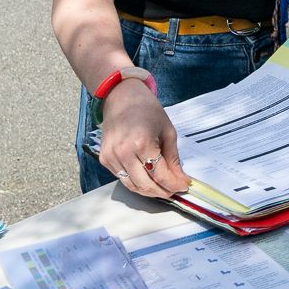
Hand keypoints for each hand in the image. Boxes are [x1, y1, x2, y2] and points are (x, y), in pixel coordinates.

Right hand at [98, 77, 189, 198]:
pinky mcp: (104, 159)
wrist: (121, 97)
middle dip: (163, 191)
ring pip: (132, 186)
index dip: (174, 184)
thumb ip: (173, 158)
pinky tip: (147, 179)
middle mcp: (123, 152)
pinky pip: (122, 178)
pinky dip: (135, 182)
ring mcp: (111, 157)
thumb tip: (180, 179)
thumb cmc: (146, 109)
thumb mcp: (167, 131)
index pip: (160, 175)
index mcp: (142, 143)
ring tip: (162, 187)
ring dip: (149, 191)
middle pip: (146, 185)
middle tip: (174, 190)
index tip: (184, 186)